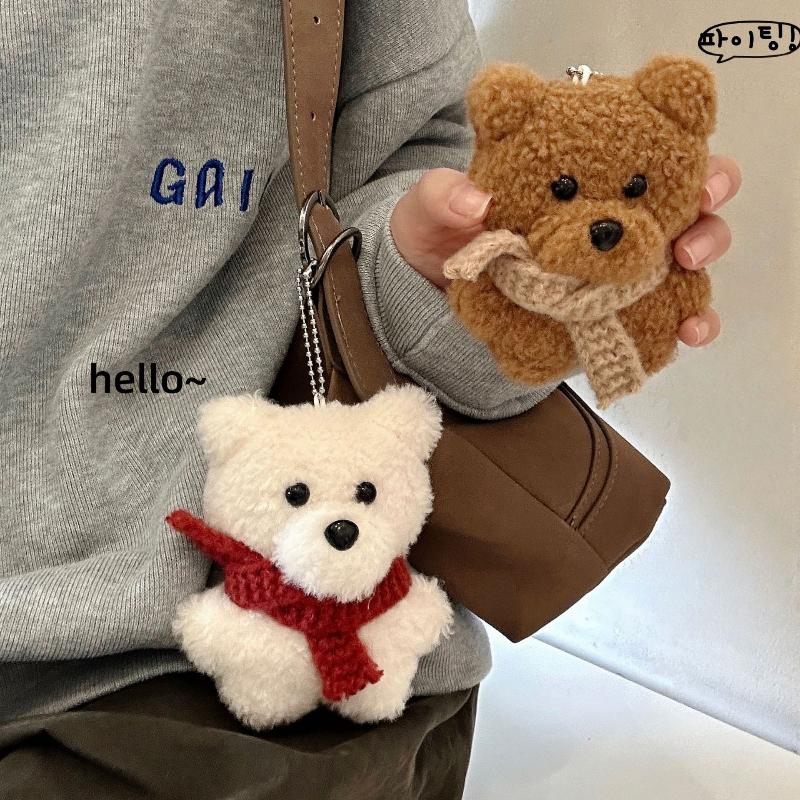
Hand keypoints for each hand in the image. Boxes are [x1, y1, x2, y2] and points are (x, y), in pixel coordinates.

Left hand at [391, 158, 741, 346]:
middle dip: (707, 213)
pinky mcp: (611, 307)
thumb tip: (473, 201)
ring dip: (701, 270)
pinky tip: (685, 334)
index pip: (644, 143)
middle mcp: (610, 209)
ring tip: (688, 288)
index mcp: (578, 170)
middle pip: (685, 199)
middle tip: (688, 241)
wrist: (435, 295)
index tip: (692, 170)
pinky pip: (661, 312)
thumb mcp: (430, 211)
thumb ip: (442, 198)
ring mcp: (615, 262)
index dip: (684, 146)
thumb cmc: (439, 236)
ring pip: (684, 254)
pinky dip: (685, 321)